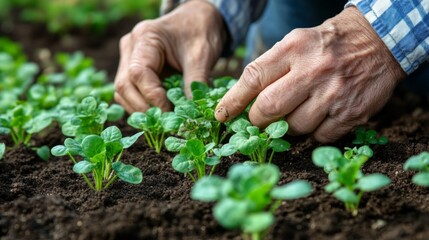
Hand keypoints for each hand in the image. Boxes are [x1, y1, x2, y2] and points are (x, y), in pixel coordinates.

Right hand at [114, 0, 225, 112]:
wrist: (199, 20)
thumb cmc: (200, 32)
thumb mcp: (202, 56)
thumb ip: (196, 83)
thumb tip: (192, 113)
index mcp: (145, 38)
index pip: (138, 74)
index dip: (152, 97)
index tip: (171, 112)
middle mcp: (131, 47)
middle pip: (124, 85)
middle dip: (144, 108)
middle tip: (166, 122)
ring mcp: (129, 58)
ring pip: (123, 92)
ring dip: (141, 110)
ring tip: (164, 120)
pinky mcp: (133, 69)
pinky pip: (130, 92)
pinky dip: (143, 105)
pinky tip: (161, 112)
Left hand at [215, 7, 405, 141]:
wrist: (378, 41)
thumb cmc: (327, 45)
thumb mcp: (296, 41)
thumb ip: (271, 67)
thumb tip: (242, 100)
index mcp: (293, 49)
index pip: (253, 78)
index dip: (232, 101)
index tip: (222, 115)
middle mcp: (312, 70)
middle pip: (269, 108)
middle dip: (257, 120)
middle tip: (258, 120)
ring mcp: (333, 93)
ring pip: (294, 127)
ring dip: (288, 127)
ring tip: (296, 112)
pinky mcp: (351, 113)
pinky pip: (319, 136)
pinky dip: (314, 133)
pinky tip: (319, 117)